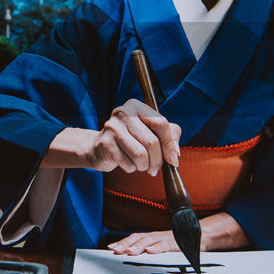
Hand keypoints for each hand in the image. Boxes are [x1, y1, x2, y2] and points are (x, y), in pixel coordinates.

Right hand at [44, 99, 180, 174]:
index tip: (174, 160)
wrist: (98, 148)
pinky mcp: (105, 144)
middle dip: (157, 160)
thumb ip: (169, 136)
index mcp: (136, 105)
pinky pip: (128, 163)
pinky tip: (125, 163)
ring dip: (144, 166)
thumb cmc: (129, 140)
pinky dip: (131, 168)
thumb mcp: (151, 132)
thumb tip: (175, 153)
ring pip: (141, 155)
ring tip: (140, 165)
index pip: (160, 123)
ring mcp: (112, 127)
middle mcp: (123, 112)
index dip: (170, 144)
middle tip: (155, 168)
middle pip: (151, 141)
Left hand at [108, 230, 177, 254]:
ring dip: (139, 246)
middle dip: (126, 244)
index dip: (123, 242)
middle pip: (138, 238)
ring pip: (150, 240)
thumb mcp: (161, 247)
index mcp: (152, 238)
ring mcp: (166, 239)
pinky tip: (150, 251)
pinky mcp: (176, 243)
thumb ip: (149, 251)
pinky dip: (157, 248)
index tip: (111, 248)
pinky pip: (166, 245)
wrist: (199, 236)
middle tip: (115, 250)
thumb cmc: (178, 244)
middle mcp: (157, 236)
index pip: (134, 238)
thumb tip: (133, 258)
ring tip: (129, 252)